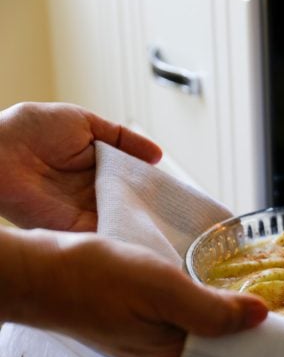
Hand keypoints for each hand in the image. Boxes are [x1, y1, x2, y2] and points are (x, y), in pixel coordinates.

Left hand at [0, 102, 161, 231]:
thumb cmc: (30, 129)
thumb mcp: (84, 121)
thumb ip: (122, 137)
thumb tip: (158, 155)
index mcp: (98, 168)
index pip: (134, 180)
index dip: (154, 186)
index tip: (177, 193)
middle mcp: (93, 192)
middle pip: (133, 203)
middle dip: (155, 209)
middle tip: (181, 213)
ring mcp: (85, 211)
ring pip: (124, 219)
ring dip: (143, 223)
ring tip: (172, 227)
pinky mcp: (75, 228)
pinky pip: (106, 234)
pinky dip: (125, 235)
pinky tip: (146, 234)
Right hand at [2, 228, 268, 356]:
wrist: (38, 268)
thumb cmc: (95, 280)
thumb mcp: (162, 291)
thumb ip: (212, 310)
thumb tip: (261, 317)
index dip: (260, 342)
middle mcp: (164, 352)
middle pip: (220, 344)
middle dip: (249, 325)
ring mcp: (152, 333)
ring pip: (203, 326)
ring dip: (228, 308)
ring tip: (262, 289)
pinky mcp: (142, 314)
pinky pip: (184, 311)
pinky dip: (203, 299)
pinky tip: (218, 283)